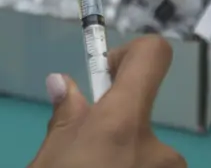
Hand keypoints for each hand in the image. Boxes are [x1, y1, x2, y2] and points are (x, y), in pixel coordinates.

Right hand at [29, 35, 185, 167]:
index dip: (129, 54)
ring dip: (123, 154)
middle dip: (114, 123)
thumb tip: (62, 83)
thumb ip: (65, 117)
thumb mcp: (50, 156)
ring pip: (144, 147)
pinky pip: (151, 167)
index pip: (153, 54)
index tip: (105, 77)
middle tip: (85, 151)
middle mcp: (160, 146)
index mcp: (125, 122)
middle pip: (139, 110)